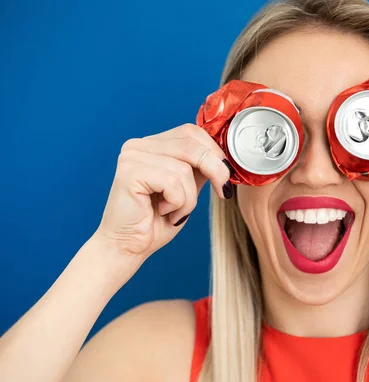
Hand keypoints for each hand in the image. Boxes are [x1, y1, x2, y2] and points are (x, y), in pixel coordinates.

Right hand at [93, 123, 232, 280]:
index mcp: (152, 144)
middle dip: (216, 169)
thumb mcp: (187, 189)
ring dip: (190, 198)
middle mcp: (139, 145)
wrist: (128, 247)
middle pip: (192, 144)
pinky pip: (172, 182)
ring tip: (175, 211)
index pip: (192, 132)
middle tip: (223, 192)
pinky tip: (163, 212)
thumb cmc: (156, 222)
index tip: (227, 177)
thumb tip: (226, 158)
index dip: (215, 152)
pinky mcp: (129, 172)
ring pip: (185, 168)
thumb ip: (200, 169)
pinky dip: (178, 203)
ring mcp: (131, 156)